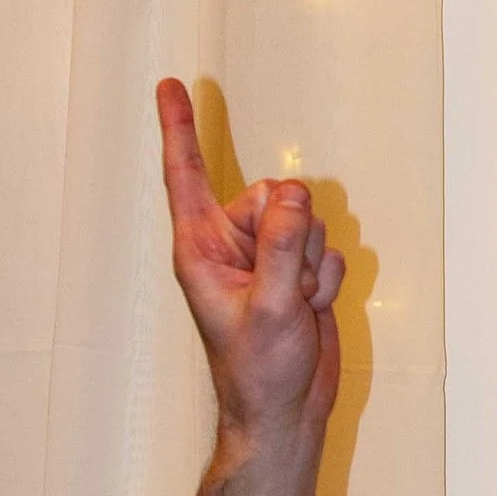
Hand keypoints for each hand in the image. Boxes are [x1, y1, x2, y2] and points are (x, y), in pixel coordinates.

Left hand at [158, 77, 342, 495]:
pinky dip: (327, 278)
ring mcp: (265, 256)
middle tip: (285, 288)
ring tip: (295, 307)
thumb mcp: (271, 306)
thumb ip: (283, 245)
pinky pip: (327, 246)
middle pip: (276, 192)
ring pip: (309, 219)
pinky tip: (310, 311)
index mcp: (201, 248)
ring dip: (313, 262)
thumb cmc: (258, 370)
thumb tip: (294, 190)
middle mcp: (229, 244)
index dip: (180, 128)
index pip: (187, 175)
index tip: (169, 83)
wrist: (286, 412)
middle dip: (295, 233)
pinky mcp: (294, 270)